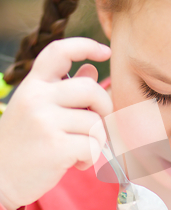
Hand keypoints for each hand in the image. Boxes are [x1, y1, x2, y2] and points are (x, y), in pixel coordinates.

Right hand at [0, 38, 112, 209]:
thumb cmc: (25, 143)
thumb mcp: (38, 110)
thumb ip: (66, 90)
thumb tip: (91, 69)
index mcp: (33, 86)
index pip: (59, 52)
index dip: (85, 46)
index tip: (105, 52)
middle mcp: (37, 98)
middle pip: (91, 88)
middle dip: (104, 107)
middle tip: (97, 124)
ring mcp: (45, 122)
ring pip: (96, 123)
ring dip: (96, 140)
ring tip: (79, 150)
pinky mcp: (56, 147)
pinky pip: (93, 146)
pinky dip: (91, 158)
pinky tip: (77, 163)